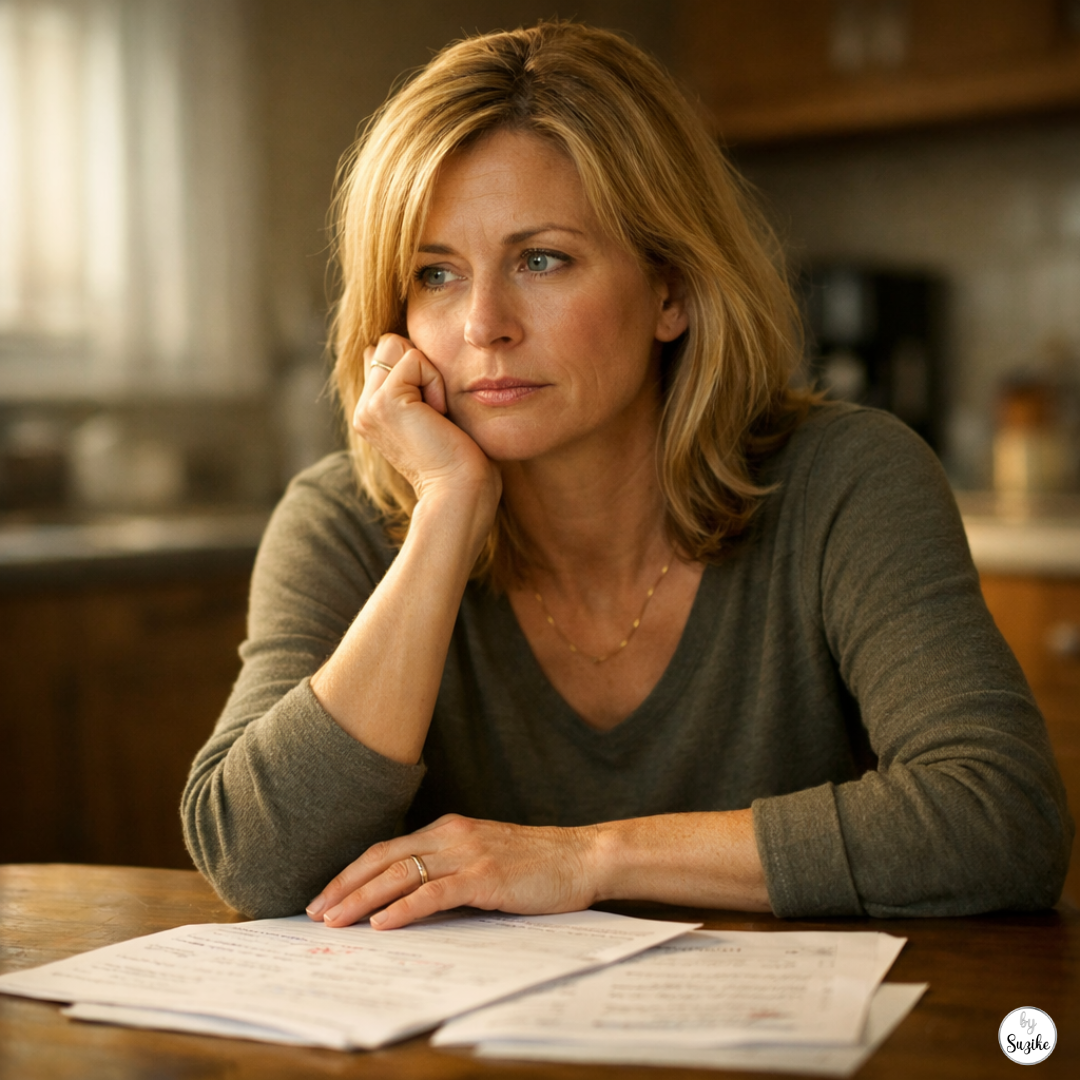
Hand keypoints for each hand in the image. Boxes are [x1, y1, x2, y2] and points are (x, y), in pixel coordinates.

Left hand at [306, 814, 599, 929]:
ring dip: (363, 897)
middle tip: (316, 909)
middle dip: (345, 884)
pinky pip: (435, 892)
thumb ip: (450, 867)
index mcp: (449, 829)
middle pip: (384, 857)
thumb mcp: (485, 856)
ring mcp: (468, 853)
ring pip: (401, 873)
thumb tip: (410, 898)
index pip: (388, 848)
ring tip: (336, 918)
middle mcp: (452, 835)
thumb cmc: (536, 863)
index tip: (327, 894)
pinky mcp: (485, 876)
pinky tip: (382, 923)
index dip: (353, 871)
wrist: (582, 856)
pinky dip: (404, 908)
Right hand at [355, 334, 499, 509]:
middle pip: (388, 343)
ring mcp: (369, 406)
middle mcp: (364, 408)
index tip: (434, 411)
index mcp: (372, 412)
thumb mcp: (435, 415)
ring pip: (395, 343)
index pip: (382, 355)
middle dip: (420, 365)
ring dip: (427, 371)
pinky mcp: (384, 401)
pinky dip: (435, 381)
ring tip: (436, 413)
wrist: (460, 493)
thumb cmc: (461, 461)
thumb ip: (414, 384)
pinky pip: (414, 359)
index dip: (416, 369)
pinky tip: (439, 416)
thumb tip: (403, 349)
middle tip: (436, 411)